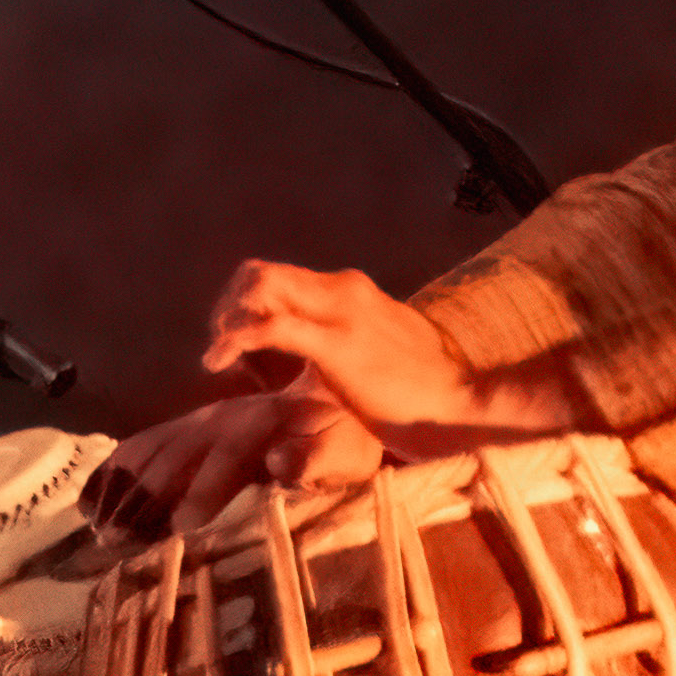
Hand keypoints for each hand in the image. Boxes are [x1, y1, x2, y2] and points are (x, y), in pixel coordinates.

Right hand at [91, 377, 376, 533]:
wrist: (339, 396)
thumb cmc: (348, 438)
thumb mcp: (348, 449)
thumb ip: (319, 457)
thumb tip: (281, 463)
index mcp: (264, 422)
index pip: (228, 455)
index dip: (204, 489)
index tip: (182, 526)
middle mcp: (223, 417)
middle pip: (178, 455)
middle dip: (146, 497)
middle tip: (118, 541)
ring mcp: (200, 421)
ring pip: (152, 452)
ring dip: (122, 490)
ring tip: (98, 532)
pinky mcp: (187, 430)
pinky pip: (141, 447)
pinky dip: (111, 473)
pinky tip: (86, 503)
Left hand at [202, 259, 483, 427]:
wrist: (460, 403)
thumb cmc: (421, 391)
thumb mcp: (373, 352)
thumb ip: (341, 342)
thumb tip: (313, 354)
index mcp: (350, 291)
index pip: (279, 273)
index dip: (242, 299)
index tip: (230, 334)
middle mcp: (342, 289)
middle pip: (260, 272)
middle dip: (226, 305)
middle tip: (217, 343)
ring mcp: (339, 311)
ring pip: (259, 287)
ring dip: (226, 318)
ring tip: (216, 354)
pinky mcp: (336, 344)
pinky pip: (269, 327)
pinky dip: (234, 338)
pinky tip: (219, 360)